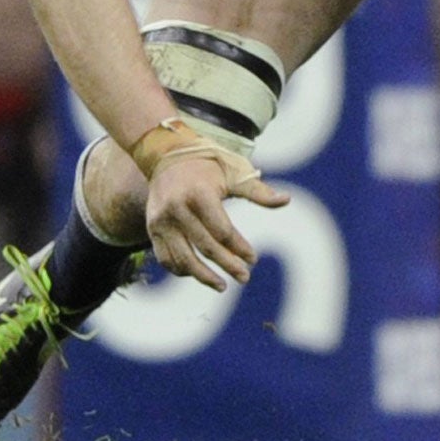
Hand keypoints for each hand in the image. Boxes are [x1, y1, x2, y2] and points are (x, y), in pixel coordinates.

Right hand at [144, 147, 288, 291]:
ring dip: (202, 276)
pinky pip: (165, 257)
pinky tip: (199, 274)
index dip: (239, 247)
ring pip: (182, 258)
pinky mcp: (152, 228)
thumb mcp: (235, 172)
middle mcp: (177, 209)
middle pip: (205, 246)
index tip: (253, 258)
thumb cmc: (210, 163)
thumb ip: (258, 191)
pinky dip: (181, 269)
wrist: (168, 154)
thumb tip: (286, 201)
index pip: (222, 231)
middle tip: (244, 277)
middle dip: (227, 264)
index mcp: (199, 195)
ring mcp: (161, 221)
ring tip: (222, 286)